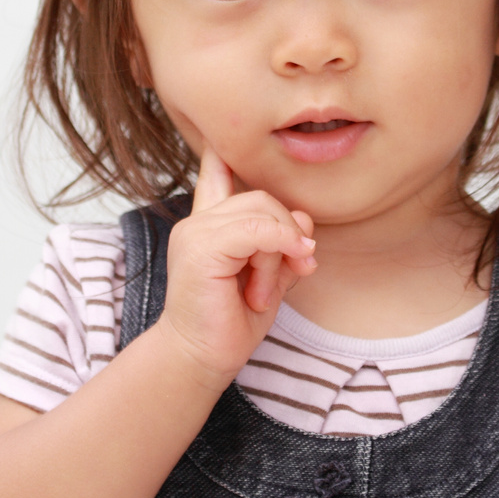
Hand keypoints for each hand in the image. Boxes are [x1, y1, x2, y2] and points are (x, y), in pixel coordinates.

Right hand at [152, 148, 316, 388]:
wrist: (201, 358)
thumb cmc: (230, 321)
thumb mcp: (269, 278)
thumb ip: (283, 246)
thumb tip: (303, 220)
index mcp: (210, 225)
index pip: (216, 173)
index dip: (224, 154)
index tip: (224, 139)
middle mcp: (199, 222)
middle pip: (262, 196)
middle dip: (286, 234)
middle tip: (292, 271)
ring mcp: (195, 232)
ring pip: (262, 212)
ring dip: (280, 252)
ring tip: (265, 290)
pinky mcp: (200, 248)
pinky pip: (257, 229)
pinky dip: (278, 247)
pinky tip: (274, 276)